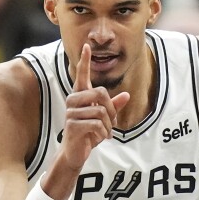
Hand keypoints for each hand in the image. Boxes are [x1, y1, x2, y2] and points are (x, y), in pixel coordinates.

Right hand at [62, 44, 129, 169]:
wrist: (75, 153)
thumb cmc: (88, 134)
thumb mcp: (104, 120)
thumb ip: (114, 107)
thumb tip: (127, 95)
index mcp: (80, 97)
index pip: (82, 76)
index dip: (85, 61)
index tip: (87, 46)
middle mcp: (73, 101)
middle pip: (100, 93)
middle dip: (112, 109)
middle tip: (112, 123)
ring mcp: (71, 113)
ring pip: (100, 111)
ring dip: (108, 125)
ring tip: (105, 133)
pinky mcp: (72, 125)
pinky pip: (96, 124)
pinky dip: (103, 133)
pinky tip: (100, 138)